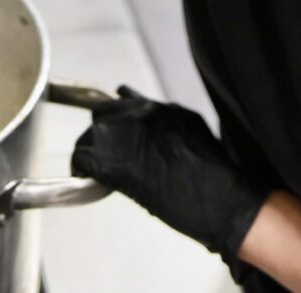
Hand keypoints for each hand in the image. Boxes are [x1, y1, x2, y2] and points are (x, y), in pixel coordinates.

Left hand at [71, 86, 270, 269]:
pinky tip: (94, 183)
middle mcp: (137, 114)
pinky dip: (84, 173)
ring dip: (94, 155)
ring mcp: (121, 134)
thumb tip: (150, 130)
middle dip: (104, 137)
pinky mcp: (109, 160)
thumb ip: (166, 124)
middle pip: (101, 115)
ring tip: (105, 174)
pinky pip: (81, 161)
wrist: (219, 199)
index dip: (118, 123)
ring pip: (88, 138)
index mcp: (159, 108)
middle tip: (111, 158)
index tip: (119, 137)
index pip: (122, 101)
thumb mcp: (192, 133)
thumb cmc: (214, 175)